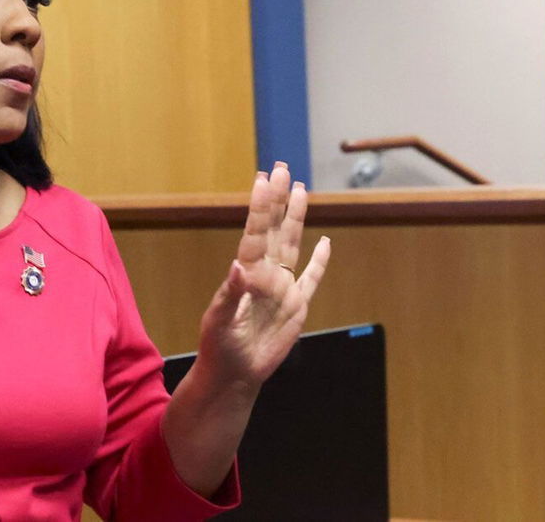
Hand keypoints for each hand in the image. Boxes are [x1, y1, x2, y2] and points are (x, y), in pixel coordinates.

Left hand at [195, 161, 331, 399]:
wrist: (234, 375)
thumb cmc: (219, 348)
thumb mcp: (219, 323)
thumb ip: (229, 295)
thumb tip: (238, 266)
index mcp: (246, 275)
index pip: (255, 233)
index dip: (260, 207)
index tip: (263, 179)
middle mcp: (265, 275)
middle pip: (275, 230)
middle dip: (278, 200)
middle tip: (281, 169)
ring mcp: (282, 289)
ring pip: (293, 245)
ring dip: (296, 219)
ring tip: (300, 191)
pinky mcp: (296, 307)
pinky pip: (311, 279)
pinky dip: (320, 262)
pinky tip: (325, 242)